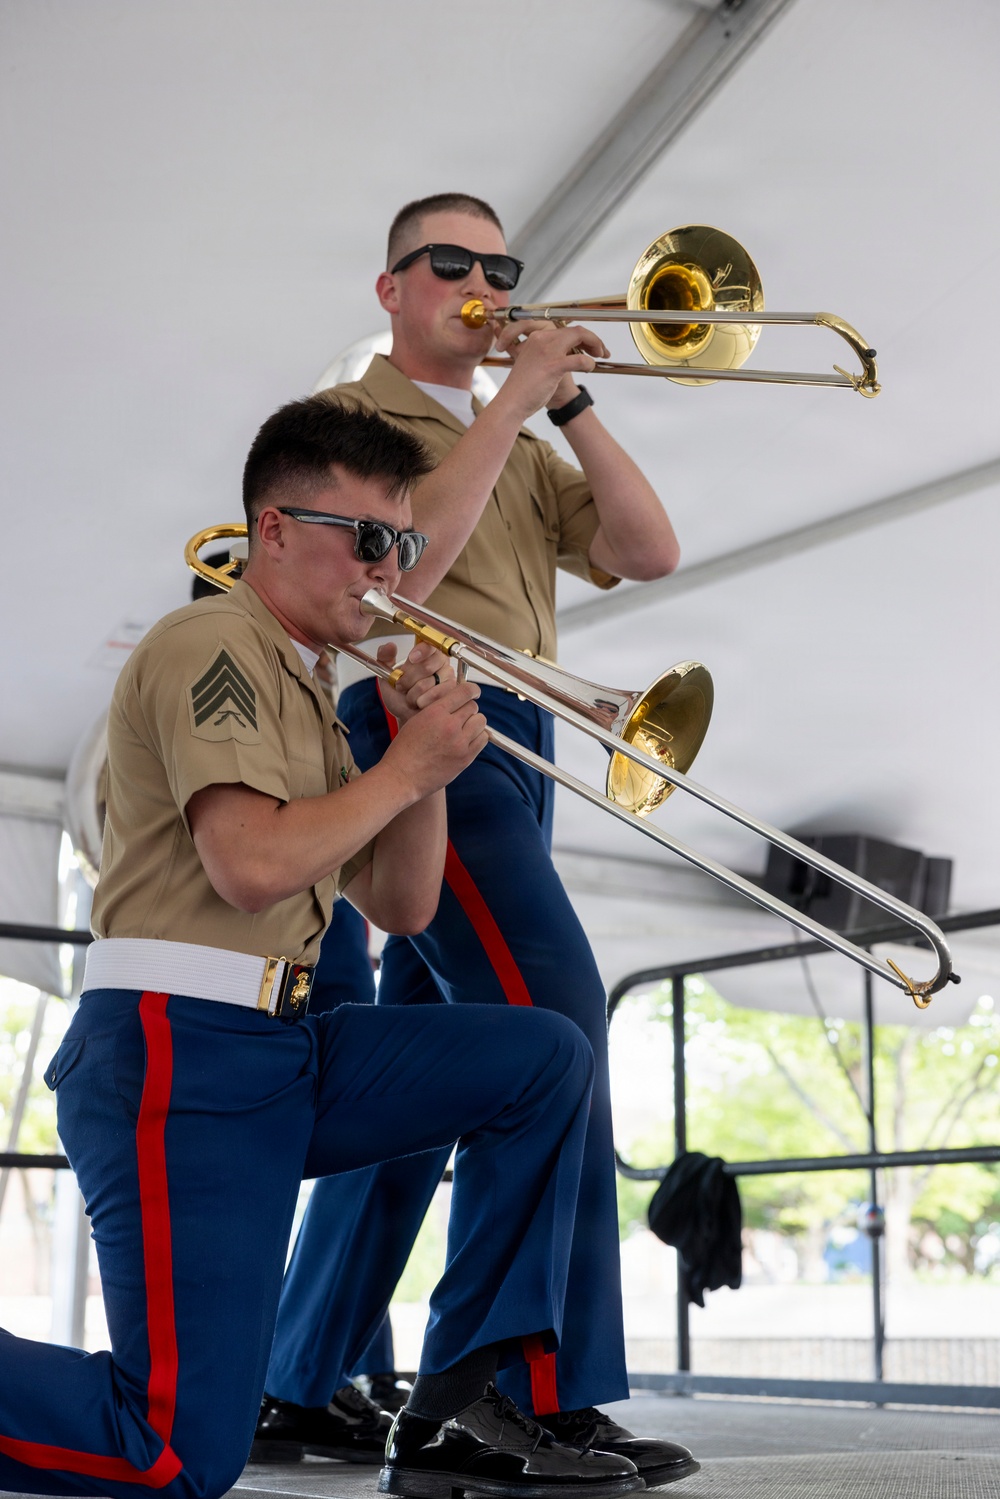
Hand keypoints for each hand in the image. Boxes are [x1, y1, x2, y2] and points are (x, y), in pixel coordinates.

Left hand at [377, 640, 453, 723]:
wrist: (405, 714)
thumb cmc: (399, 695)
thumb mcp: (387, 674)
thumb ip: (384, 658)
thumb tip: (389, 646)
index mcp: (428, 653)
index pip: (430, 644)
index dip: (421, 651)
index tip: (411, 659)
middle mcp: (441, 663)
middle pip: (427, 666)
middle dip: (408, 679)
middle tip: (402, 686)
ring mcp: (449, 678)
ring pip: (428, 683)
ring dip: (412, 693)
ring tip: (410, 697)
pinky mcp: (452, 694)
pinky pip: (435, 695)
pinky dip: (421, 701)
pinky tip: (419, 703)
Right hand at [384, 676, 486, 798]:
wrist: (401, 777)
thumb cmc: (404, 750)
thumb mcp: (415, 720)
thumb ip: (436, 709)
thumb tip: (455, 700)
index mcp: (435, 712)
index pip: (464, 691)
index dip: (471, 690)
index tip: (473, 692)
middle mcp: (449, 725)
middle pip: (473, 706)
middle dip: (467, 709)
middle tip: (459, 717)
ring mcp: (459, 743)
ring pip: (480, 721)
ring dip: (474, 723)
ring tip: (463, 729)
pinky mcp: (465, 758)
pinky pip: (483, 739)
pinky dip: (478, 737)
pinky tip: (467, 741)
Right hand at [492, 319, 608, 421]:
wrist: (512, 403)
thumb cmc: (522, 388)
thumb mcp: (534, 363)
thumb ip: (548, 354)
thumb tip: (569, 352)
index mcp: (536, 337)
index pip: (565, 328)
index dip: (582, 335)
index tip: (591, 345)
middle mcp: (541, 339)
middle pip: (575, 330)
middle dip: (593, 338)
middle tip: (601, 351)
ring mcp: (547, 351)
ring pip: (579, 336)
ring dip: (595, 344)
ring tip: (600, 355)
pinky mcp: (552, 366)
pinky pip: (578, 359)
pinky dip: (588, 363)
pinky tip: (589, 368)